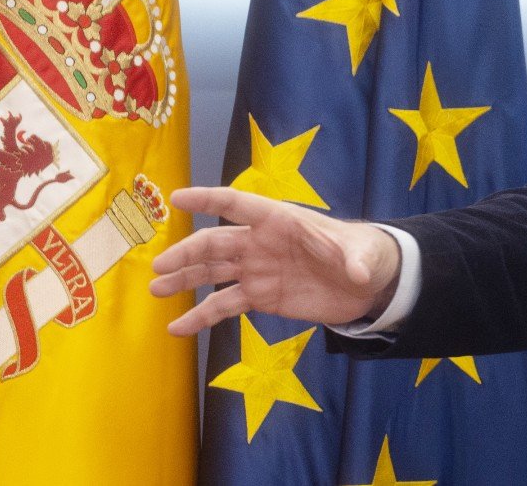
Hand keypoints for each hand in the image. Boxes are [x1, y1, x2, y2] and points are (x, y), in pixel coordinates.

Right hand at [150, 186, 401, 335]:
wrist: (369, 285)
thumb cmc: (364, 255)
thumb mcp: (363, 255)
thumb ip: (355, 260)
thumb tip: (356, 272)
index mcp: (281, 221)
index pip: (239, 204)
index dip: (210, 199)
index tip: (177, 198)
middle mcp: (261, 243)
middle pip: (216, 243)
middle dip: (187, 253)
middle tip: (159, 267)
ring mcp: (258, 270)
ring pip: (212, 272)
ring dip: (184, 279)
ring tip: (156, 289)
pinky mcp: (261, 297)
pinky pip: (224, 305)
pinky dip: (200, 316)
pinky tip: (177, 328)